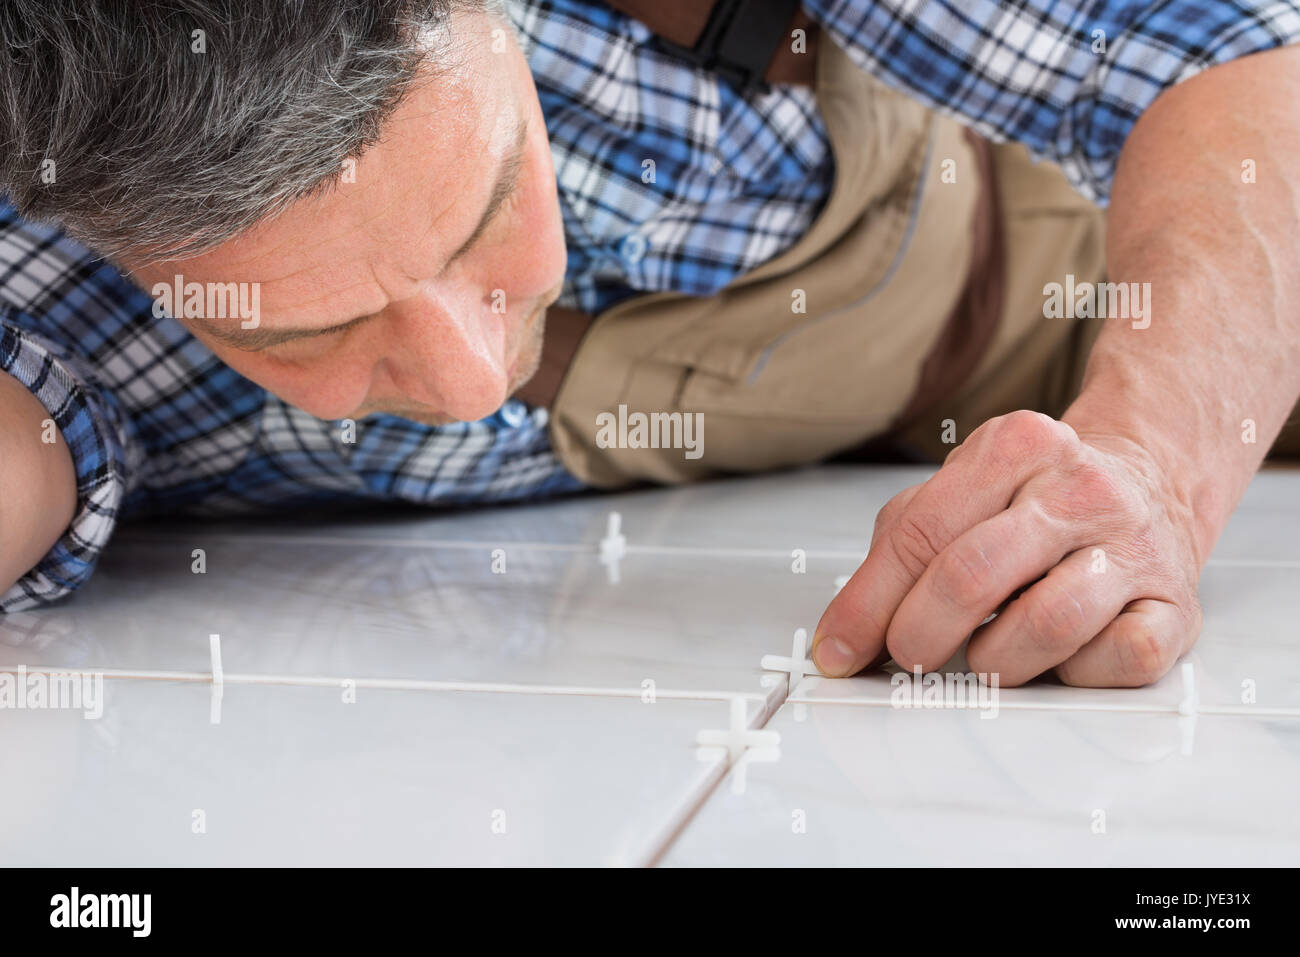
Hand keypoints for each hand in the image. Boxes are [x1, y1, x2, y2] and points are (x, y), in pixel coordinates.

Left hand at [812, 410, 1203, 686]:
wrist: (1151, 486)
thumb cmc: (1032, 503)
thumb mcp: (958, 496)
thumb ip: (896, 553)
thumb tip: (843, 638)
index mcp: (1016, 446)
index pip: (920, 533)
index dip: (868, 603)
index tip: (837, 651)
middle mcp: (1081, 489)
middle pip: (971, 575)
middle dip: (918, 634)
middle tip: (907, 657)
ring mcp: (1136, 546)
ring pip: (1046, 624)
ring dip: (995, 661)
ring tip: (987, 654)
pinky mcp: (1178, 607)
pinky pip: (1117, 660)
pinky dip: (1074, 673)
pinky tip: (1060, 654)